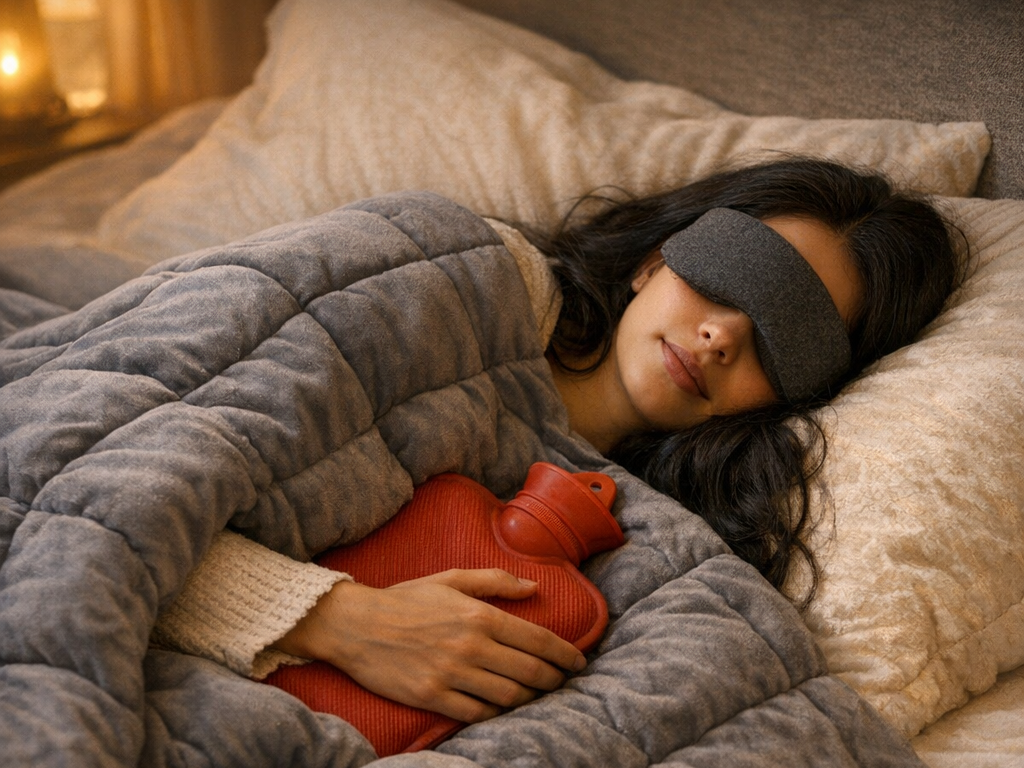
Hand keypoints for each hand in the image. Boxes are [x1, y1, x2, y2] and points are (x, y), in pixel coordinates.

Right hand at [272, 568, 586, 722]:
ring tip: (539, 694)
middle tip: (563, 681)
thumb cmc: (405, 599)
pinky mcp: (432, 696)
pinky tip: (504, 707)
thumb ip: (494, 581)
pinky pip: (477, 712)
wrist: (355, 625)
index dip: (564, 654)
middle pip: (529, 671)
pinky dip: (496, 712)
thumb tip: (533, 588)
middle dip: (554, 679)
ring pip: (508, 695)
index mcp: (478, 615)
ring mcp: (451, 674)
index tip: (578, 661)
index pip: (537, 639)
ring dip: (530, 697)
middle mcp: (470, 646)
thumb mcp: (450, 578)